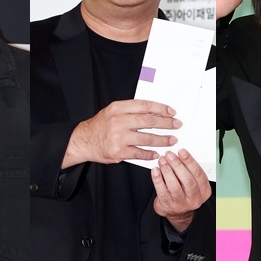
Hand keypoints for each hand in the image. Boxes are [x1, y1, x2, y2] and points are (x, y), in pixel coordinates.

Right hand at [62, 99, 180, 168]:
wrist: (83, 140)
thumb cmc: (100, 126)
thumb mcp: (113, 111)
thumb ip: (131, 110)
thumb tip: (154, 112)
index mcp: (118, 108)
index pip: (145, 106)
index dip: (161, 109)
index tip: (171, 112)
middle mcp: (119, 121)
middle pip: (149, 121)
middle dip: (167, 124)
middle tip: (177, 125)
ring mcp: (119, 137)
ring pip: (147, 138)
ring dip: (163, 140)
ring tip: (172, 140)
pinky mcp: (119, 151)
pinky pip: (139, 153)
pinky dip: (150, 154)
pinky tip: (156, 153)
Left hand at [151, 149, 211, 231]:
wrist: (176, 212)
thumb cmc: (184, 192)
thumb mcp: (192, 182)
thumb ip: (188, 170)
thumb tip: (178, 154)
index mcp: (204, 190)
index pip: (199, 174)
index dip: (190, 161)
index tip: (181, 151)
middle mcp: (194, 198)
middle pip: (187, 180)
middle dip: (177, 165)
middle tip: (169, 155)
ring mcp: (181, 204)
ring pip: (174, 186)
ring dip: (167, 171)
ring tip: (162, 161)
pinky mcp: (168, 205)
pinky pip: (162, 191)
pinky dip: (158, 179)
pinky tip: (155, 170)